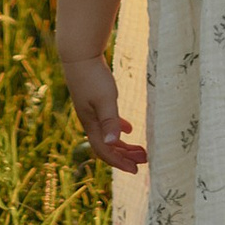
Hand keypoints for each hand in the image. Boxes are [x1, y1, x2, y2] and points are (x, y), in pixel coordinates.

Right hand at [61, 50, 147, 173]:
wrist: (80, 55)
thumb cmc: (93, 77)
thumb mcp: (105, 99)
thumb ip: (110, 121)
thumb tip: (111, 143)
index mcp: (91, 124)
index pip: (104, 151)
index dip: (120, 163)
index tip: (136, 170)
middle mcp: (90, 122)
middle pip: (107, 147)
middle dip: (125, 156)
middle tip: (144, 160)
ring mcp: (92, 112)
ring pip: (108, 136)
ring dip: (123, 145)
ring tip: (140, 150)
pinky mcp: (95, 102)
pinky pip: (108, 122)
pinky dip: (119, 129)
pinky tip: (129, 129)